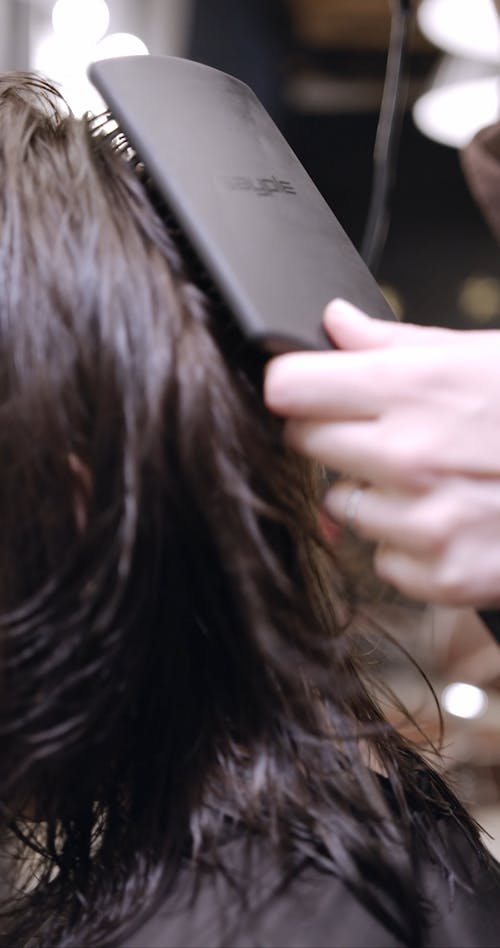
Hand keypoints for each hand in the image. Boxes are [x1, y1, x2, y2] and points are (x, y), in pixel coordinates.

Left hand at [264, 299, 499, 607]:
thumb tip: (335, 322)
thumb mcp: (482, 355)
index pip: (288, 387)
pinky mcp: (439, 575)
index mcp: (415, 387)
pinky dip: (408, 543)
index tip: (305, 391)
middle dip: (331, 435)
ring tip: (433, 478)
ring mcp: (423, 521)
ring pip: (340, 505)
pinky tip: (454, 519)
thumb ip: (396, 342)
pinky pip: (381, 556)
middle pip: (302, 443)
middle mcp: (409, 456)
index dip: (294, 386)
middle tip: (380, 433)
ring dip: (372, 493)